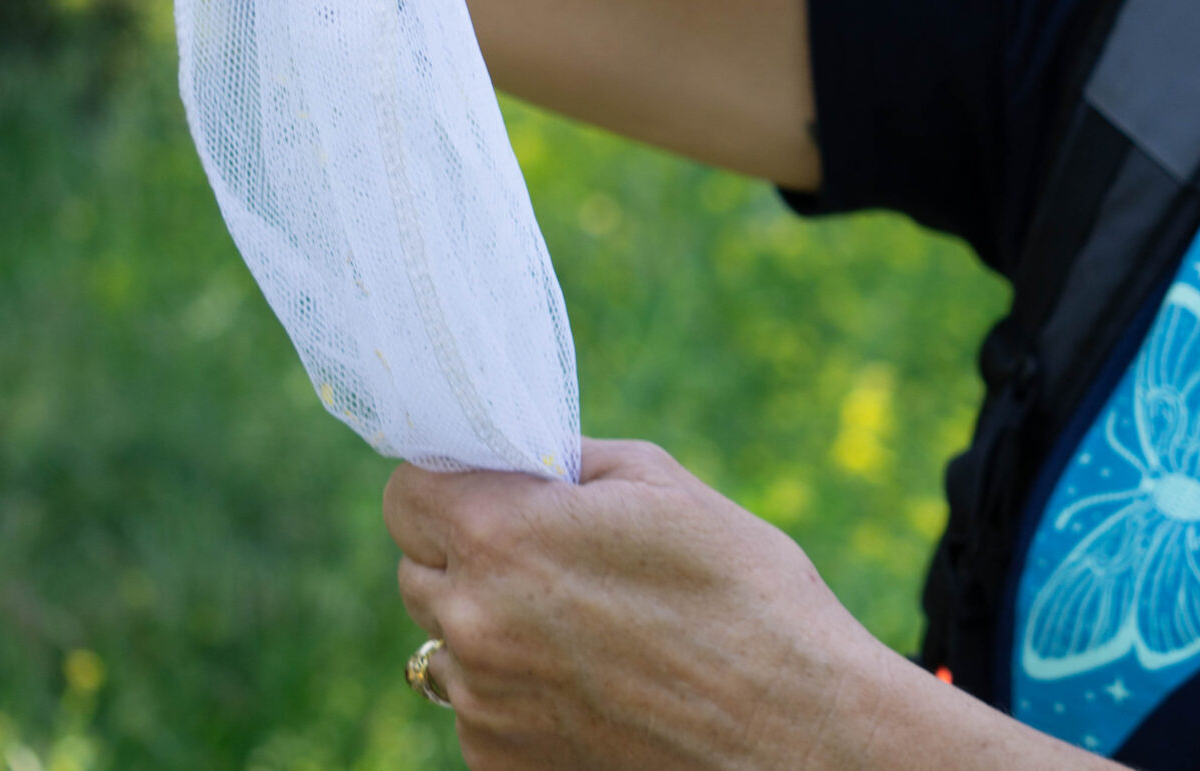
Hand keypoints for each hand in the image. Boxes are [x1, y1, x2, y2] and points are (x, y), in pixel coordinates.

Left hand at [383, 440, 898, 770]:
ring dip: (490, 626)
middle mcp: (473, 623)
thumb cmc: (744, 593)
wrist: (792, 728)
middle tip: (547, 554)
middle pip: (417, 570)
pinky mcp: (499, 763)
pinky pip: (479, 708)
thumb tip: (524, 459)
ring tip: (584, 627)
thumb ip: (569, 464)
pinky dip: (517, 692)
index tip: (489, 488)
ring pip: (448, 644)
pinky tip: (595, 683)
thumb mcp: (662, 486)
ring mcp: (480, 705)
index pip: (407, 492)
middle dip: (467, 554)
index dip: (447, 484)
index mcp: (503, 536)